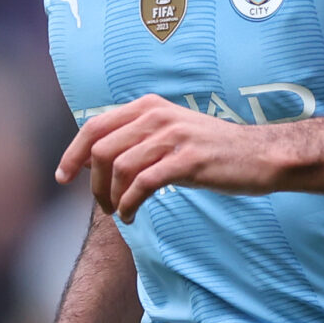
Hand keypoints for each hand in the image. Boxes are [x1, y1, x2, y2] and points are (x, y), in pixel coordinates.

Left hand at [56, 94, 285, 221]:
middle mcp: (158, 115)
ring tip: (120, 212)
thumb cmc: (215, 150)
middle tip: (102, 205)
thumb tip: (100, 158)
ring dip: (112, 198)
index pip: (94, 126)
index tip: (63, 177)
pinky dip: (130, 204)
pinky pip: (143, 184)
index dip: (72, 153)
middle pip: (101, 149)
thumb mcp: (173, 132)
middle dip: (93, 183)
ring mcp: (173, 136)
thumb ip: (140, 137)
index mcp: (149, 106)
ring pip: (118, 168)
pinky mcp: (187, 160)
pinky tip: (132, 216)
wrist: (261, 156)